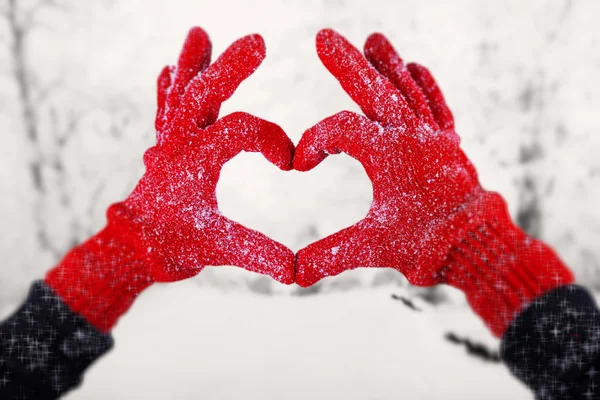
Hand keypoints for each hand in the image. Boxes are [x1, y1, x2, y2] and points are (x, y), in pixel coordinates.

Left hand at [46, 28, 294, 331]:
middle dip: (231, 67)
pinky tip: (167, 68)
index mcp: (194, 160)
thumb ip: (257, 253)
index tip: (291, 163)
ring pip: (180, 93)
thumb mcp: (217, 249)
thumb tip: (293, 271)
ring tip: (198, 34)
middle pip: (204, 93)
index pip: (241, 131)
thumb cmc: (172, 247)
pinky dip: (168, 87)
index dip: (272, 140)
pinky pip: (165, 110)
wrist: (131, 250)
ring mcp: (168, 141)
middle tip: (257, 42)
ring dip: (191, 64)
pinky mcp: (164, 146)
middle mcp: (178, 143)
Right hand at [293, 30, 571, 337]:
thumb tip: (293, 274)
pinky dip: (427, 86)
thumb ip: (329, 256)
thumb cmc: (427, 245)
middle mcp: (412, 136)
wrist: (478, 247)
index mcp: (388, 154)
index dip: (314, 141)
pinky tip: (417, 66)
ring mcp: (433, 138)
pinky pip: (437, 107)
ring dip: (388, 65)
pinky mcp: (449, 146)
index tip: (300, 164)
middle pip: (374, 90)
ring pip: (407, 90)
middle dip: (346, 64)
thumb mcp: (372, 249)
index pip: (341, 130)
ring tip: (374, 38)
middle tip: (325, 36)